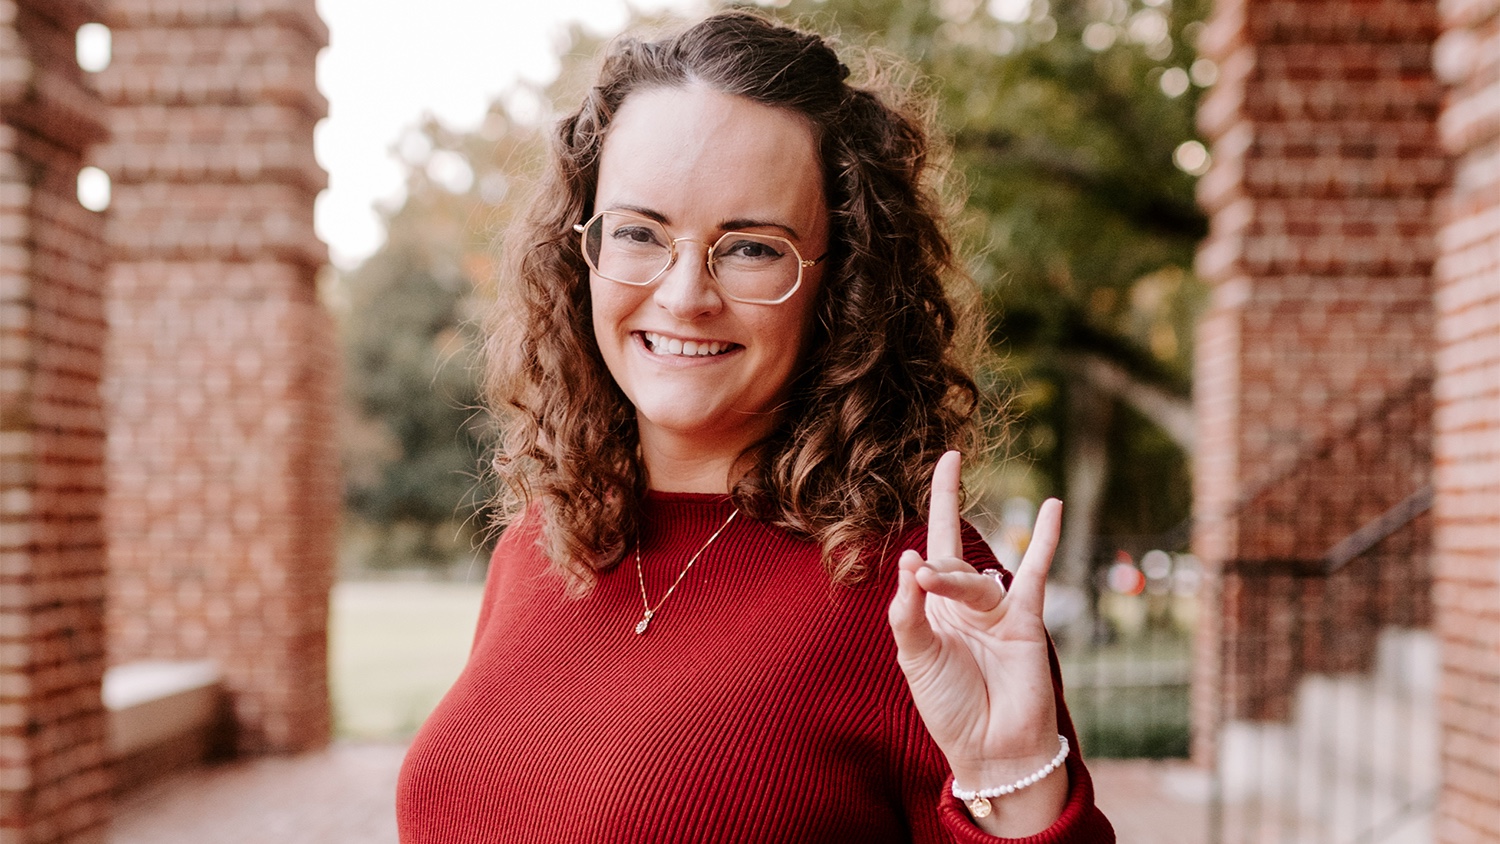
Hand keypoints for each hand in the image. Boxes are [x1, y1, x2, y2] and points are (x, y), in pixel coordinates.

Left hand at [888, 451, 1067, 833]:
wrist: (992, 751)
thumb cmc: (949, 708)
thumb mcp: (914, 658)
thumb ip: (907, 610)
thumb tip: (909, 559)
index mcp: (933, 609)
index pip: (933, 545)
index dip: (940, 501)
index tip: (948, 459)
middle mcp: (966, 605)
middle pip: (948, 563)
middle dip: (933, 571)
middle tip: (923, 580)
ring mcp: (998, 612)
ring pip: (975, 578)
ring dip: (953, 580)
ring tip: (933, 581)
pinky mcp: (1027, 622)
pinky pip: (1037, 574)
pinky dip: (1045, 541)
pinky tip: (1053, 506)